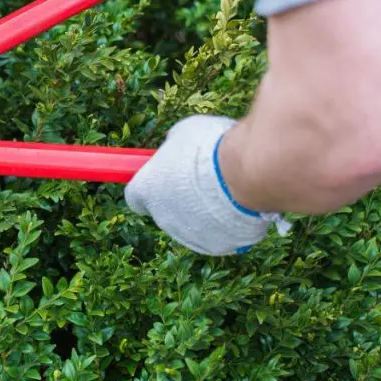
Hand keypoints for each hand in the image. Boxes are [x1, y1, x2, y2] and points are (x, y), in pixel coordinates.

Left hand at [125, 115, 290, 255]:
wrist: (244, 175)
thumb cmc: (209, 148)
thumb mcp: (183, 133)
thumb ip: (174, 146)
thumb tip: (176, 146)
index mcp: (146, 190)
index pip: (136, 196)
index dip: (151, 186)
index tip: (164, 176)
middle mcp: (162, 218)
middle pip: (167, 211)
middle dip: (182, 198)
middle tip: (206, 178)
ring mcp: (189, 236)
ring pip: (194, 225)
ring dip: (206, 212)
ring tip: (229, 188)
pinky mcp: (217, 247)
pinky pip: (221, 235)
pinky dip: (229, 224)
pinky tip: (242, 204)